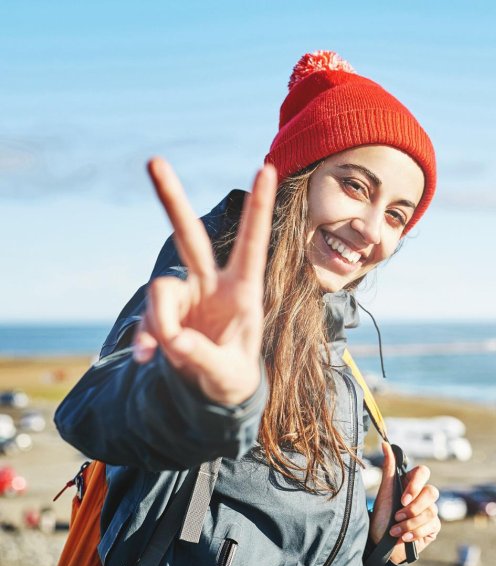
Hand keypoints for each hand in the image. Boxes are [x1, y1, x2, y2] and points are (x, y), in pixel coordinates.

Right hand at [132, 158, 276, 404]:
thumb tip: (175, 341)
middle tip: (153, 161)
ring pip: (161, 290)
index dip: (257, 209)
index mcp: (243, 290)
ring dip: (160, 321)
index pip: (251, 244)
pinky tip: (146, 357)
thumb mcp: (229, 374)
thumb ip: (204, 358)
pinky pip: (147, 318)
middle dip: (171, 199)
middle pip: (189, 236)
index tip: (267, 168)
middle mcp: (211, 284)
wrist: (214, 390)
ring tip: (169, 351)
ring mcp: (184, 295)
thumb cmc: (233, 375)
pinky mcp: (162, 311)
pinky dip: (145, 338)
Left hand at [369, 442, 440, 564]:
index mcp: (411, 484)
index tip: (403, 498)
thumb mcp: (384, 493)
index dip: (416, 485)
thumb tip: (385, 443)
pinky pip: (431, 526)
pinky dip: (415, 533)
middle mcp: (422, 496)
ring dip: (410, 524)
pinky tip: (404, 538)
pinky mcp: (432, 527)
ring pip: (430, 512)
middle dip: (414, 507)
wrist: (380, 546)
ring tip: (395, 531)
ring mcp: (429, 512)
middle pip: (432, 492)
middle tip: (398, 516)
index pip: (423, 472)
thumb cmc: (380, 518)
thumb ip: (388, 469)